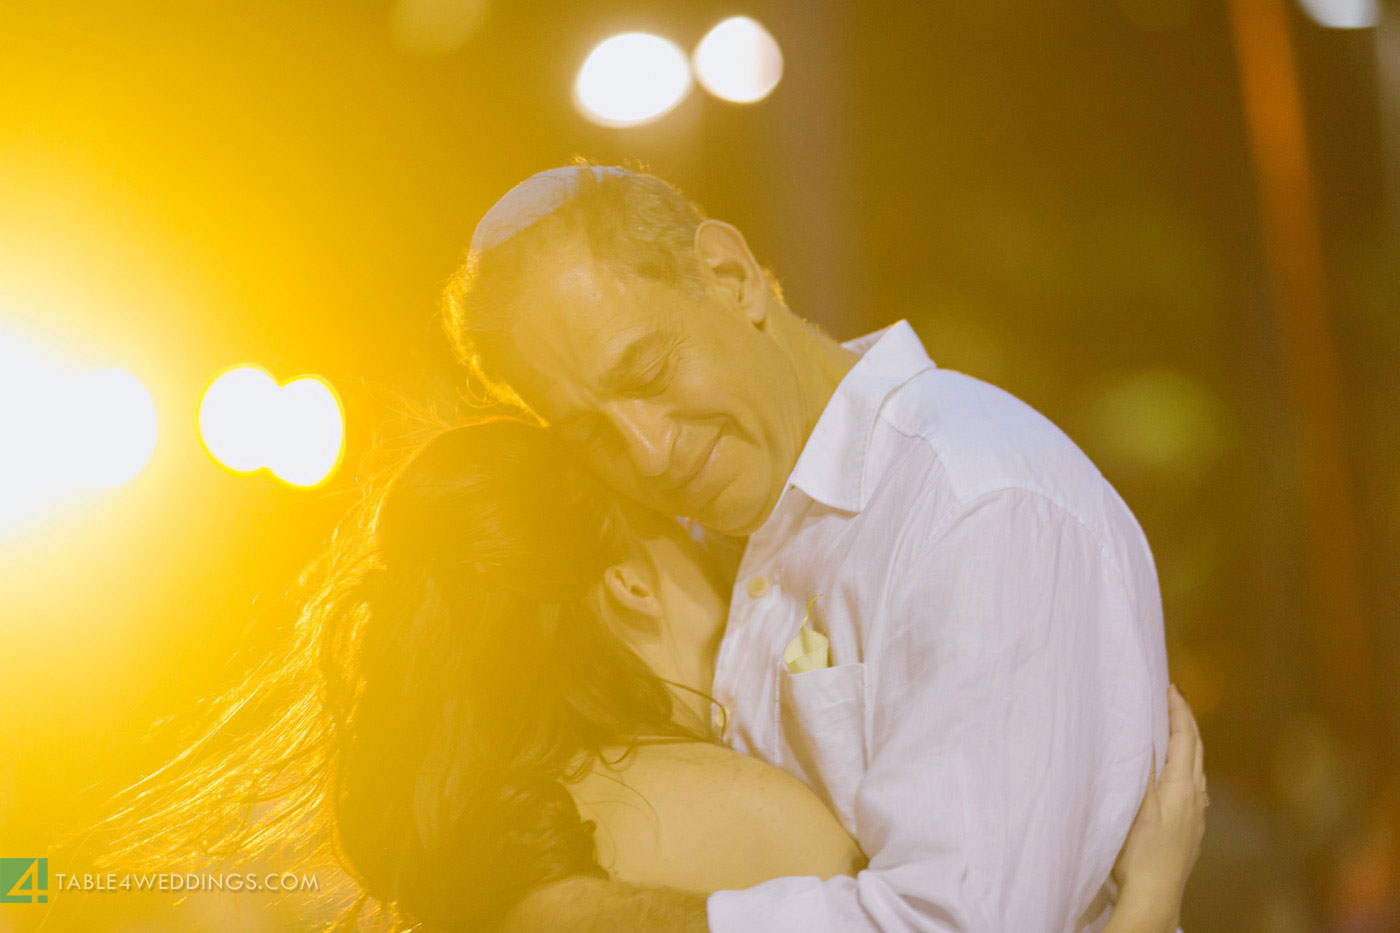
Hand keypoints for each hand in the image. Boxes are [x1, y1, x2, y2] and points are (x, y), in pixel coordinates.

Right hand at [1109, 684, 1206, 931]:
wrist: (1155, 897)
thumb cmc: (1138, 852)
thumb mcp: (1136, 805)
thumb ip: (1144, 771)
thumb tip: (1149, 736)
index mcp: (1181, 787)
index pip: (1184, 739)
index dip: (1178, 711)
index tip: (1171, 687)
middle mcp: (1195, 798)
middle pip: (1196, 751)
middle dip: (1186, 722)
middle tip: (1173, 700)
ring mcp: (1196, 817)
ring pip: (1197, 770)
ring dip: (1188, 744)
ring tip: (1175, 730)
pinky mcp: (1191, 832)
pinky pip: (1194, 787)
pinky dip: (1187, 768)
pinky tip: (1180, 778)